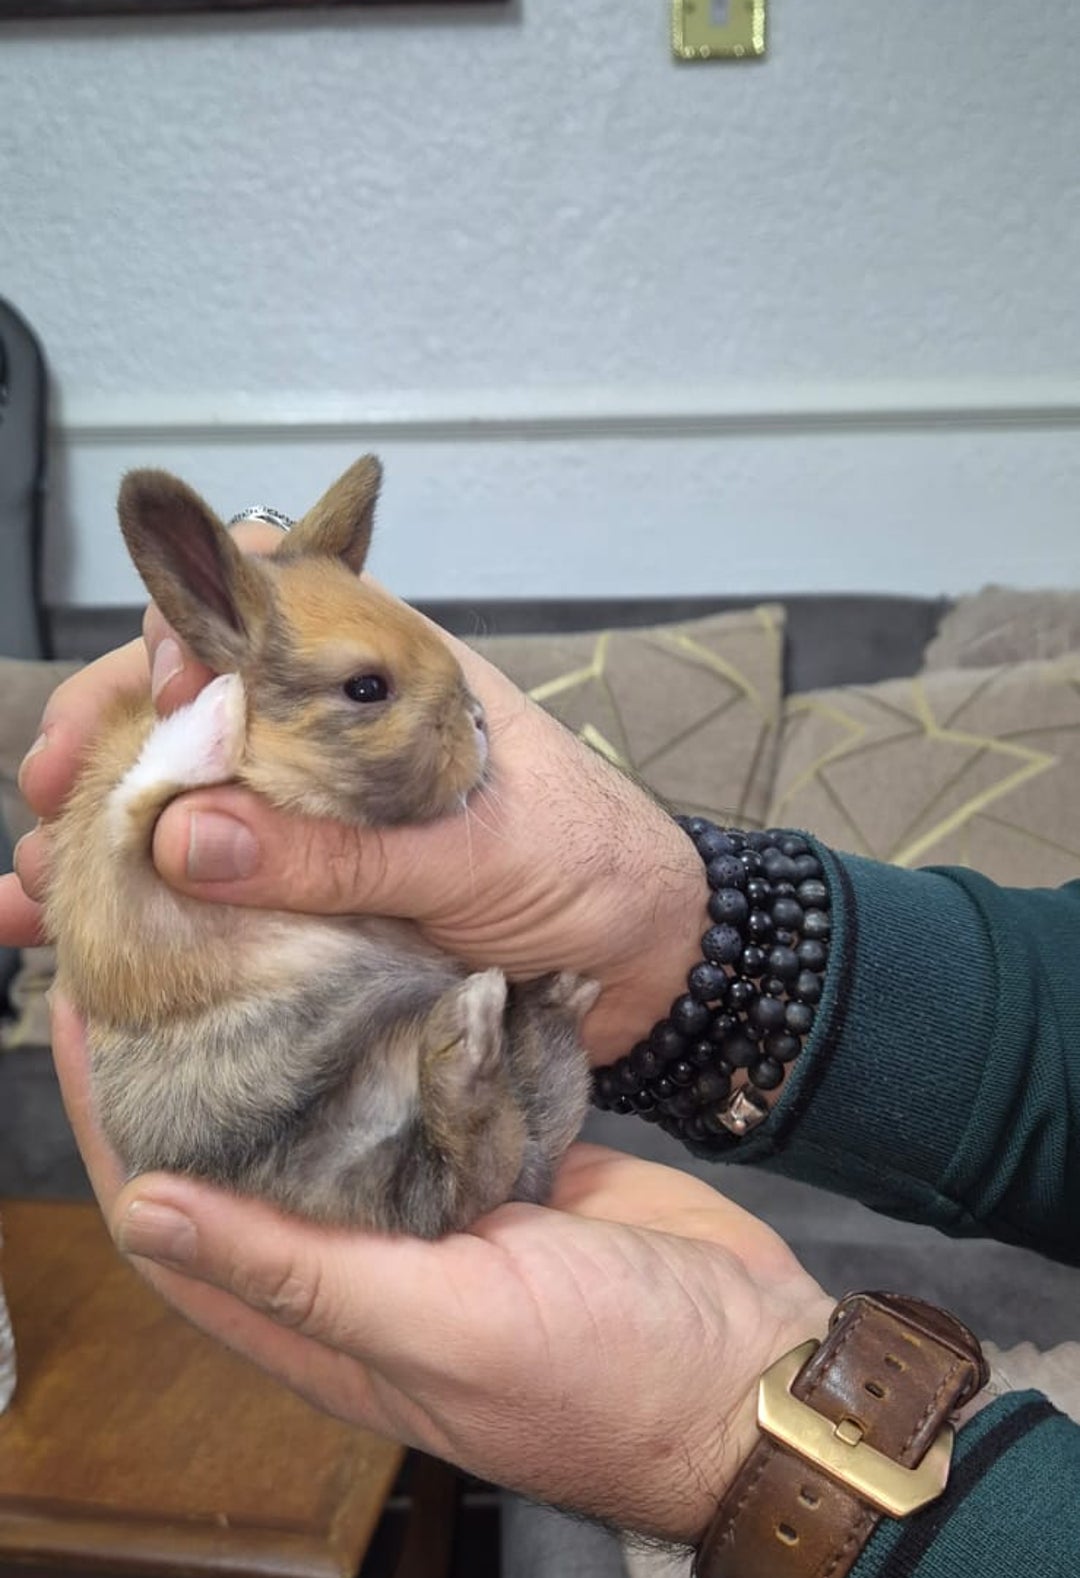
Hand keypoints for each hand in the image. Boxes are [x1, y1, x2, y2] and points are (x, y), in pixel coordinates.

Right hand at [4, 532, 704, 1063]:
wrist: (668, 969)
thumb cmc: (602, 871)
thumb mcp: (474, 856)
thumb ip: (337, 849)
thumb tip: (184, 838)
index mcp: (388, 672)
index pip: (253, 608)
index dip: (171, 645)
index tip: (125, 715)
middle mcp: (342, 730)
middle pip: (193, 708)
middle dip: (108, 750)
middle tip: (41, 803)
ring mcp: (328, 813)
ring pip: (190, 799)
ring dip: (105, 835)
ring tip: (32, 887)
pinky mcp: (326, 892)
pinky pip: (221, 885)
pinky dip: (148, 906)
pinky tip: (80, 943)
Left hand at [52, 994, 832, 1542]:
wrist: (763, 1379)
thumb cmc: (611, 1383)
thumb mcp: (447, 1330)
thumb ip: (302, 1274)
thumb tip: (147, 1208)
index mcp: (324, 1320)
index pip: (174, 1215)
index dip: (115, 1123)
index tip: (84, 1010)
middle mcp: (367, 1259)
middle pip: (248, 1146)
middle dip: (198, 1051)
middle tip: (170, 934)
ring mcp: (444, 1205)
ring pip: (341, 1100)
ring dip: (299, 1024)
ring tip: (264, 917)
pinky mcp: (514, 1159)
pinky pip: (440, 1081)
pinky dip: (412, 1019)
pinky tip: (392, 942)